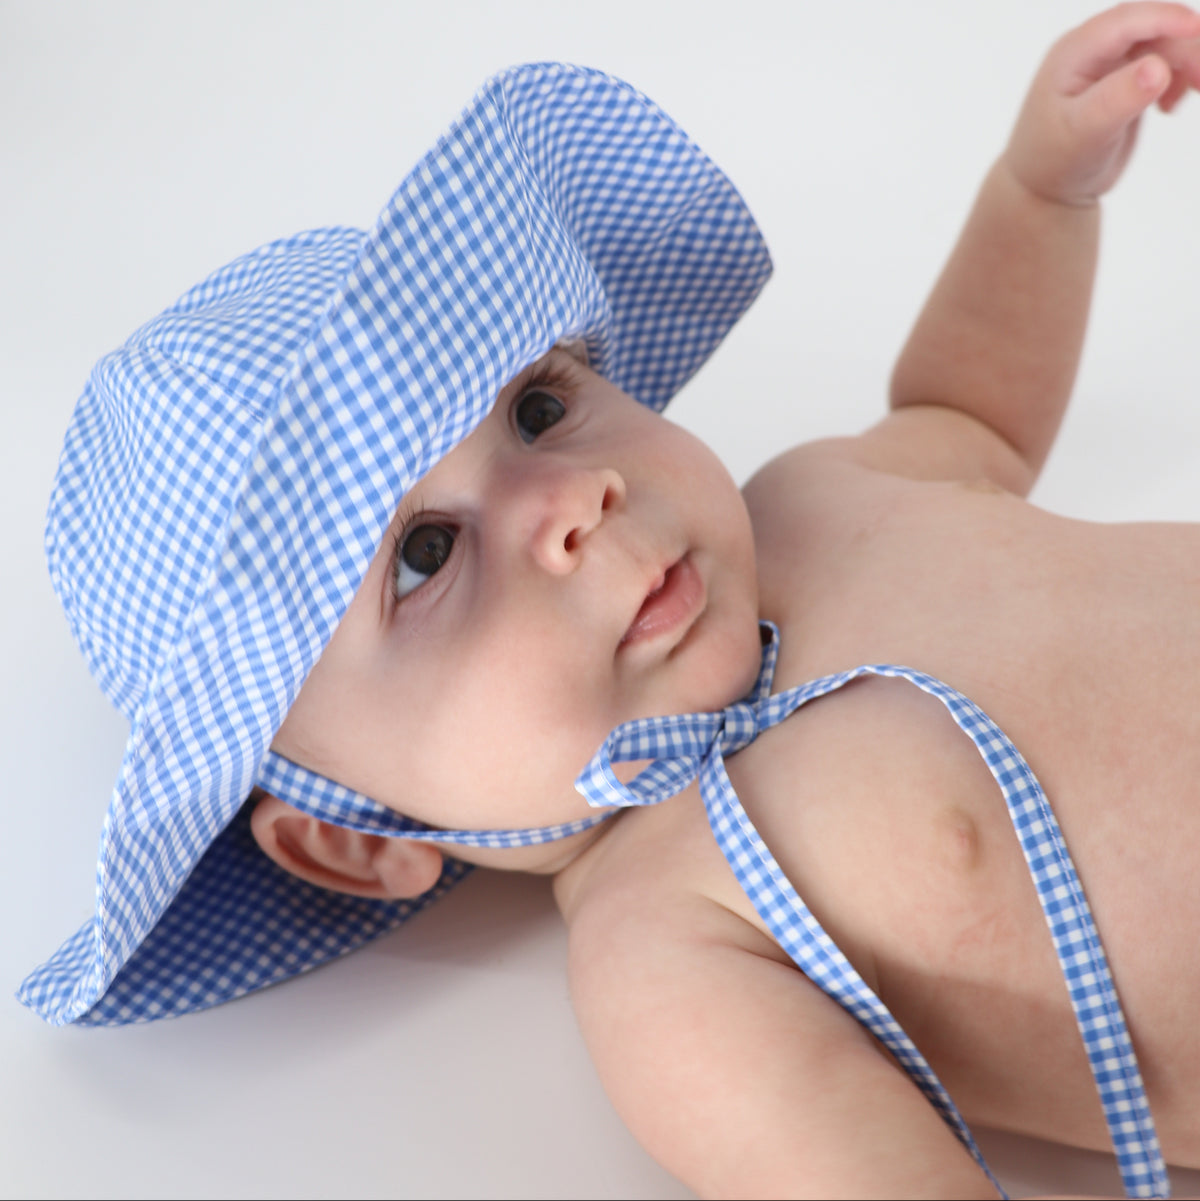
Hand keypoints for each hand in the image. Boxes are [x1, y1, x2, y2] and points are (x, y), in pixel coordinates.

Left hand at [1003, 2, 1199, 205]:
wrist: (1045, 189)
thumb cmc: (1055, 162)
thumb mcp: (1084, 133)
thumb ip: (1118, 100)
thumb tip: (1157, 68)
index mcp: (1073, 53)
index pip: (1126, 22)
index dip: (1167, 20)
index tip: (1199, 31)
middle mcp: (1092, 49)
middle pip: (1153, 31)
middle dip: (1185, 50)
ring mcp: (1110, 62)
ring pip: (1164, 45)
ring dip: (1187, 64)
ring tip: (1196, 93)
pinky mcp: (1125, 78)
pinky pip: (1164, 63)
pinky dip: (1178, 79)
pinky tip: (1170, 108)